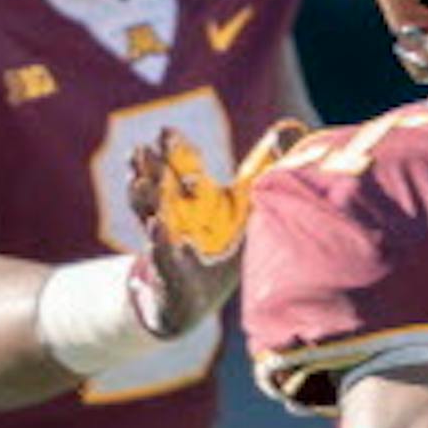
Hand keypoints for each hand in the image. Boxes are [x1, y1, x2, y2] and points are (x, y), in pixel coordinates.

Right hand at [127, 119, 308, 336]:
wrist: (196, 299)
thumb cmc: (220, 247)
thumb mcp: (246, 206)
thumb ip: (262, 170)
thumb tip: (288, 127)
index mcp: (190, 198)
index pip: (178, 168)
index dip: (172, 151)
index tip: (165, 131)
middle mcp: (173, 215)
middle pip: (157, 187)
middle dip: (149, 169)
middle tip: (140, 150)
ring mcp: (167, 243)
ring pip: (149, 216)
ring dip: (144, 200)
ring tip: (138, 181)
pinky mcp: (169, 273)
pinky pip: (162, 256)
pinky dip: (159, 242)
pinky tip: (157, 226)